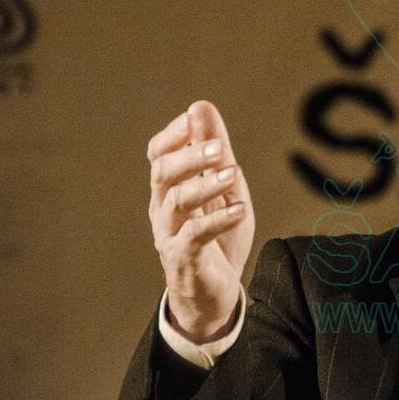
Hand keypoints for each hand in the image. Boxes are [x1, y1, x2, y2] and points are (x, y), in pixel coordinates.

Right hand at [146, 100, 255, 342]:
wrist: (215, 293)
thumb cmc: (218, 236)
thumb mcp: (224, 187)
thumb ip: (215, 150)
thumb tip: (201, 106)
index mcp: (169, 188)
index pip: (158, 154)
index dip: (173, 134)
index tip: (193, 118)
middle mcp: (163, 208)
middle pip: (164, 174)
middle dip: (189, 156)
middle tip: (217, 147)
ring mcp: (169, 233)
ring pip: (177, 202)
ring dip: (206, 185)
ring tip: (233, 174)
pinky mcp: (183, 258)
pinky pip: (194, 235)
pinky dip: (218, 220)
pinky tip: (240, 210)